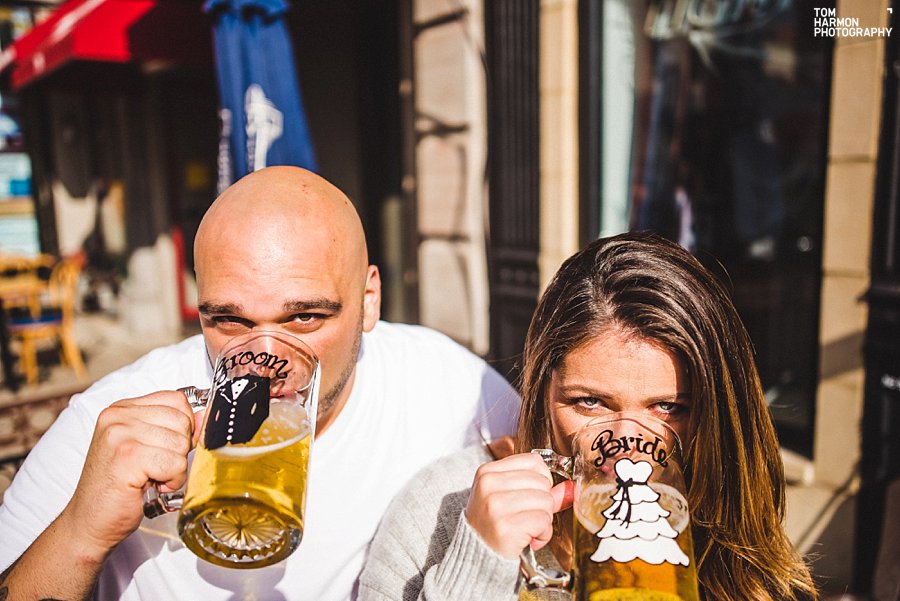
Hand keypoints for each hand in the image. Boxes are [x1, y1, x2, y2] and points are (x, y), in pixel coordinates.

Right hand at [58, 390, 201, 561]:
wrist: (88, 522)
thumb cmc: (117, 488)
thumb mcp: (148, 449)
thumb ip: (173, 429)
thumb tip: (204, 416)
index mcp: (122, 409)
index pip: (177, 400)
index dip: (184, 427)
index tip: (168, 447)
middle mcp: (118, 416)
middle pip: (182, 420)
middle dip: (179, 450)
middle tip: (156, 467)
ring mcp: (120, 435)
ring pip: (181, 443)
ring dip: (175, 468)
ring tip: (151, 477)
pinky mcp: (127, 457)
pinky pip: (175, 464)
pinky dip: (172, 481)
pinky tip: (151, 486)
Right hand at [465, 453, 573, 559]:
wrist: (476, 557)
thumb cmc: (494, 527)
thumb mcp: (510, 500)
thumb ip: (542, 491)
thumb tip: (572, 488)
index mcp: (488, 472)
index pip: (533, 461)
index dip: (541, 480)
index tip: (529, 496)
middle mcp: (489, 484)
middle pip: (543, 482)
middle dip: (542, 504)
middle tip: (525, 518)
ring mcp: (496, 505)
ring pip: (546, 501)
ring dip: (543, 521)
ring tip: (525, 529)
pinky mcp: (506, 526)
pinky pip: (543, 521)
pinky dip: (542, 534)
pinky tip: (527, 539)